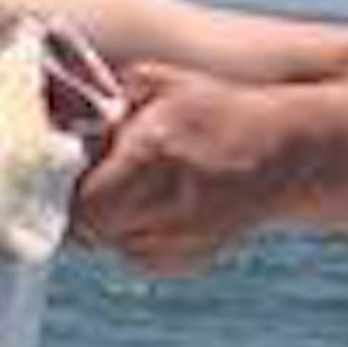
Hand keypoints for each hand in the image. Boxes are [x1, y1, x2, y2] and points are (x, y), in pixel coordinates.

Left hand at [73, 62, 289, 274]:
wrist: (286, 155)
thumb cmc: (217, 111)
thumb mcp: (160, 84)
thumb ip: (106, 98)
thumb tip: (61, 115)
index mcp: (152, 156)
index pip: (80, 201)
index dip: (63, 190)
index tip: (62, 172)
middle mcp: (164, 206)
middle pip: (88, 229)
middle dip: (82, 205)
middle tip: (90, 178)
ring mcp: (177, 241)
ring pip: (110, 243)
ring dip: (108, 219)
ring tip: (133, 185)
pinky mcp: (184, 262)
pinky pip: (135, 254)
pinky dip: (133, 234)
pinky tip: (156, 204)